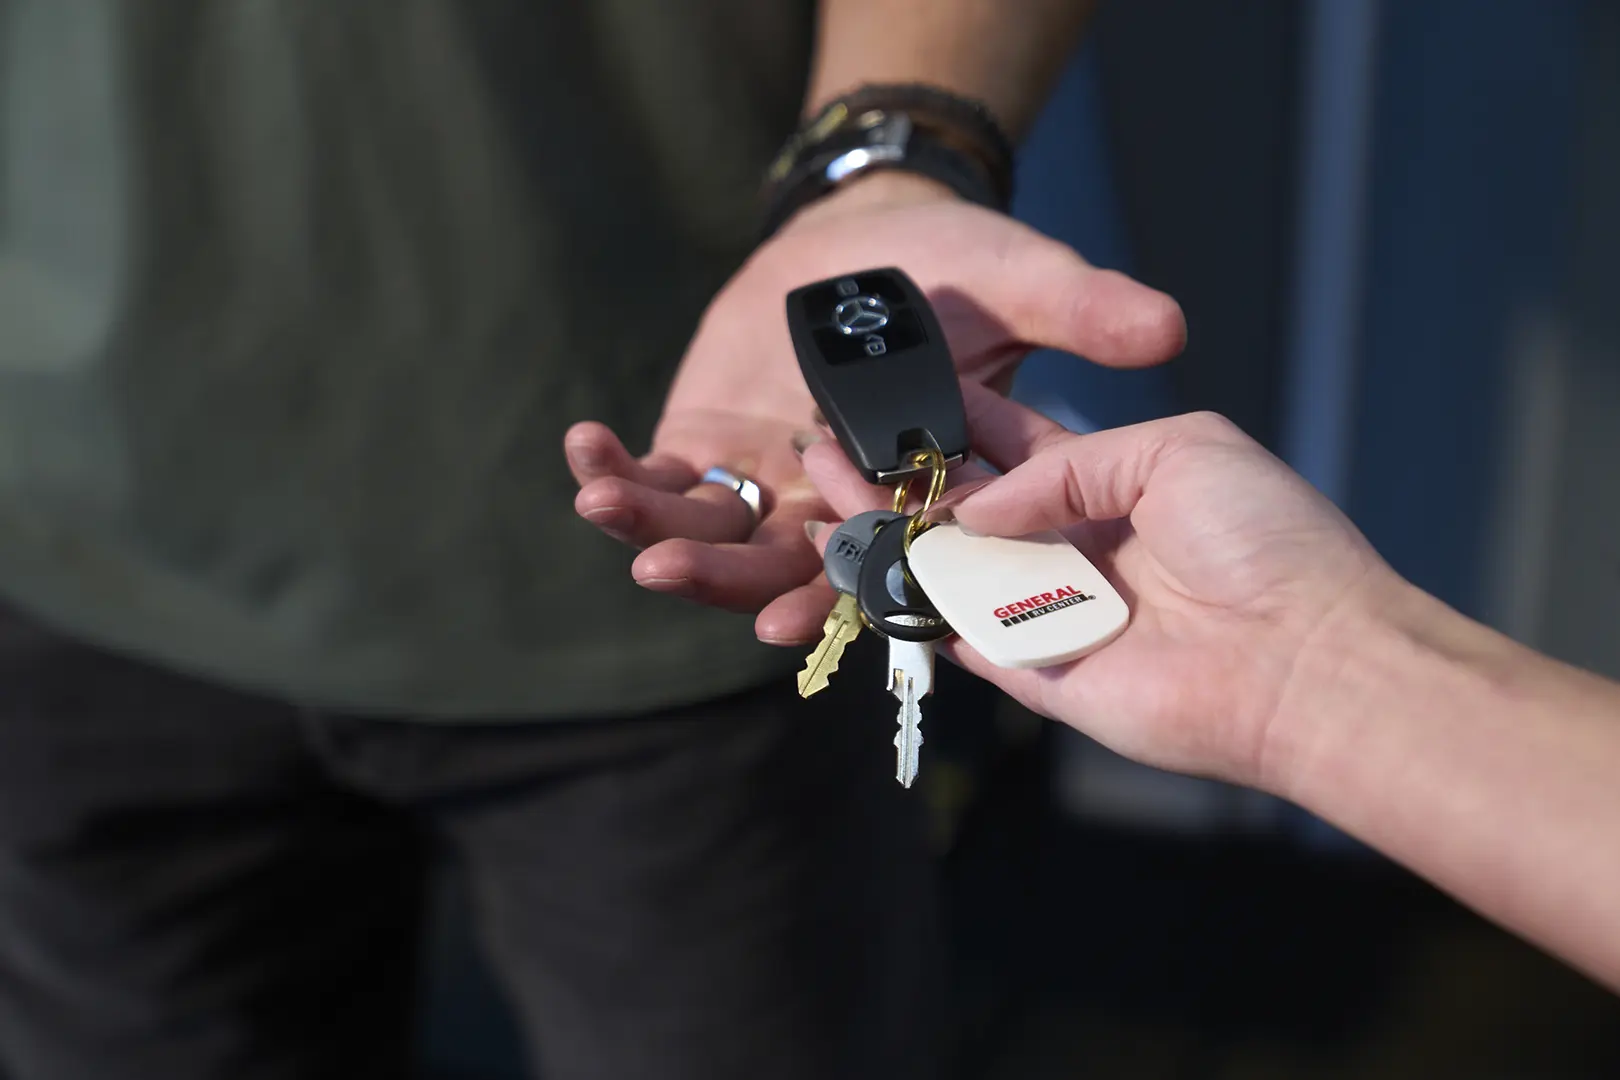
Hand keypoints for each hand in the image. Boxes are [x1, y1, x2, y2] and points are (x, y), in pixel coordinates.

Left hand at [566, 173, 1185, 616]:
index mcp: (913, 501)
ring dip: (651, 532)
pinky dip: (619, 474)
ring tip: (604, 506)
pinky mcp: (711, 446)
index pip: (879, 570)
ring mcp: (768, 484)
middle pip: (776, 572)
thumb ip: (1083, 312)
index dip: (835, 601)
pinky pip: (661, 480)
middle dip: (720, 581)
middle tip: (666, 574)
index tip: (788, 625)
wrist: (880, 238)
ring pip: (708, 539)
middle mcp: (838, 510)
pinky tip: (586, 451)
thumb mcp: (1023, 282)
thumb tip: (1172, 327)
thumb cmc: (961, 267)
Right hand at [786, 383, 1401, 791]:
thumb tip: (975, 505)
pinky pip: (958, 638)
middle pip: (965, 510)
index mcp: (1112, 486)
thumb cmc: (1261, 539)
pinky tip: (853, 567)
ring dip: (884, 533)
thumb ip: (1066, 463)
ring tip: (820, 492)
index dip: (954, 426)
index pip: (1012, 451)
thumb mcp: (1175, 448)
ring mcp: (1050, 611)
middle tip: (830, 443)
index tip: (893, 397)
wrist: (1306, 657)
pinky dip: (907, 607)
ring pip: (947, 570)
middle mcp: (1073, 547)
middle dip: (900, 476)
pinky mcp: (1035, 673)